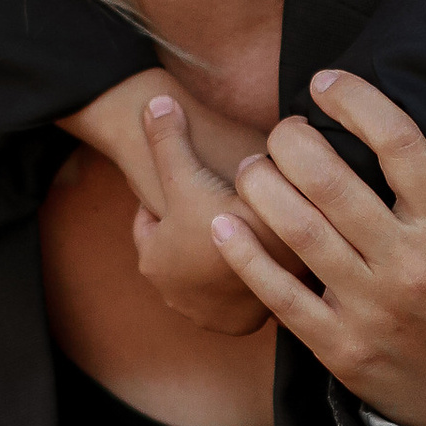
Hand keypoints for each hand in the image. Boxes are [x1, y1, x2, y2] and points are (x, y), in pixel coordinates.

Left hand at [55, 71, 273, 338]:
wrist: (273, 261)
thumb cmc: (219, 218)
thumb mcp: (186, 172)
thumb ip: (166, 138)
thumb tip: (152, 100)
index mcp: (152, 260)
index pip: (153, 223)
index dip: (172, 197)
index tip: (192, 179)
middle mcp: (174, 296)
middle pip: (183, 251)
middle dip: (197, 230)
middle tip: (223, 202)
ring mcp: (207, 315)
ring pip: (214, 273)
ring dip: (226, 255)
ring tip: (250, 225)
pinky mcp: (240, 325)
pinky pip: (244, 294)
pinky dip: (251, 276)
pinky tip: (268, 253)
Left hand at [212, 70, 425, 425]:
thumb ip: (423, 195)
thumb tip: (362, 125)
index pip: (400, 144)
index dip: (355, 101)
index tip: (323, 82)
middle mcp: (411, 264)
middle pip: (333, 181)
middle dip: (291, 141)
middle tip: (279, 132)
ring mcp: (373, 308)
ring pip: (298, 229)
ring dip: (260, 186)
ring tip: (251, 168)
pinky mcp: (340, 347)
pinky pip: (279, 292)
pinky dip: (242, 254)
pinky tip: (221, 223)